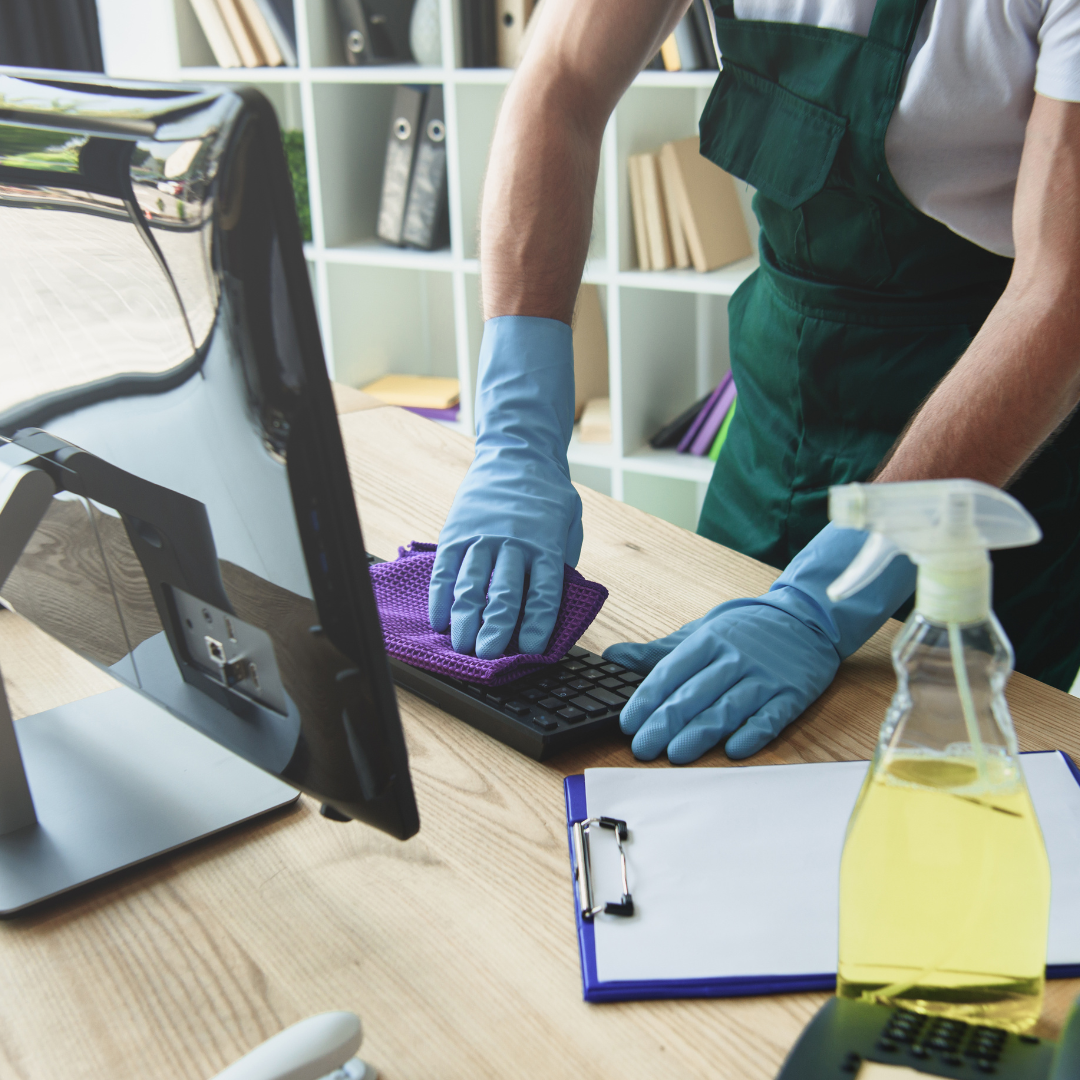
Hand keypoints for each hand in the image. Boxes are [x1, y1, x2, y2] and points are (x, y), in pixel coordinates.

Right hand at [430, 316, 582, 657]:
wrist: (517, 453)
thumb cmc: (547, 497)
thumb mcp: (568, 525)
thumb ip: (561, 563)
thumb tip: (553, 606)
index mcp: (547, 545)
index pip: (543, 593)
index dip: (536, 625)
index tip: (530, 651)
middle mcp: (514, 543)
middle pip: (503, 593)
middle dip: (495, 629)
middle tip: (488, 657)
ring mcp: (482, 537)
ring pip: (471, 585)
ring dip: (465, 619)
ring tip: (461, 646)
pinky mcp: (456, 532)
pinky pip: (446, 570)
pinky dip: (441, 597)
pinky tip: (439, 620)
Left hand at [606, 524, 915, 762]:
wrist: (807, 619)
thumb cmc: (745, 630)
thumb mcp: (700, 632)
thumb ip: (658, 652)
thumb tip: (613, 657)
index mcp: (708, 641)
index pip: (671, 672)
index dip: (647, 699)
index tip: (628, 723)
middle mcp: (734, 658)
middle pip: (694, 694)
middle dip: (665, 723)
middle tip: (642, 748)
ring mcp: (764, 677)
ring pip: (727, 708)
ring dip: (700, 733)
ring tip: (676, 754)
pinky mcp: (792, 695)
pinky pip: (770, 717)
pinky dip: (752, 733)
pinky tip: (734, 750)